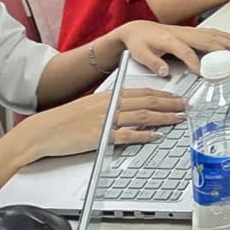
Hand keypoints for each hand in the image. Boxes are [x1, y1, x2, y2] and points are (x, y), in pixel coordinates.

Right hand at [16, 86, 184, 163]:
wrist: (44, 131)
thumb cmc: (65, 121)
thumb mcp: (91, 108)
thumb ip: (111, 108)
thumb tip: (129, 113)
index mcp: (108, 96)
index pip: (142, 92)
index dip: (162, 94)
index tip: (176, 97)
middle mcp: (110, 105)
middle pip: (146, 101)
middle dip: (169, 103)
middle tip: (185, 106)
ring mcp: (105, 120)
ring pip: (142, 115)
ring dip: (163, 117)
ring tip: (178, 118)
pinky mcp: (100, 136)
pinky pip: (126, 135)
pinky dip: (143, 135)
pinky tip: (154, 136)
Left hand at [115, 22, 229, 78]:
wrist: (136, 29)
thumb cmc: (139, 41)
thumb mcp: (140, 54)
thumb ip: (152, 63)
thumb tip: (164, 71)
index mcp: (169, 40)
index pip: (187, 52)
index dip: (196, 63)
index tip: (203, 74)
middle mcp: (180, 34)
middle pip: (205, 40)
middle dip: (221, 49)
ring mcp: (186, 31)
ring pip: (209, 34)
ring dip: (225, 41)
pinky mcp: (188, 31)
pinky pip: (208, 32)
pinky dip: (221, 35)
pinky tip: (229, 39)